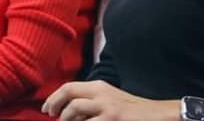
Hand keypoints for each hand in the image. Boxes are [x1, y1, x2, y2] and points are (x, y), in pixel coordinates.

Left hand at [42, 80, 178, 120]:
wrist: (156, 114)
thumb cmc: (130, 110)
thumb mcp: (109, 100)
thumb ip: (91, 102)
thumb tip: (68, 110)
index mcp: (99, 86)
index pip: (69, 87)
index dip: (54, 97)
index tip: (47, 109)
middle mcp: (101, 93)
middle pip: (69, 93)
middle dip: (55, 105)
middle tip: (52, 116)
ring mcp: (107, 107)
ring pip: (74, 109)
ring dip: (66, 119)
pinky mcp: (112, 119)